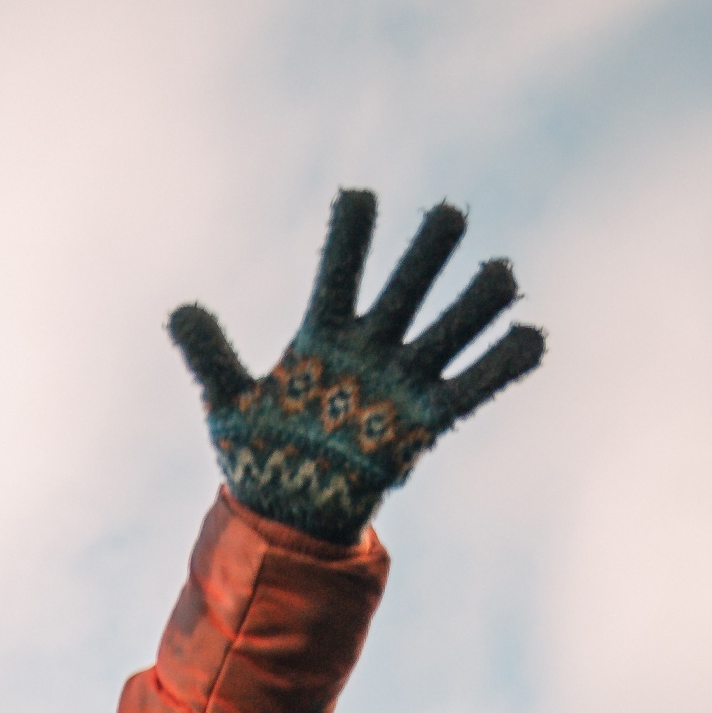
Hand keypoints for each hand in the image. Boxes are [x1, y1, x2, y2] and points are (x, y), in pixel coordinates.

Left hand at [169, 191, 544, 540]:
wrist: (287, 516)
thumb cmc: (261, 456)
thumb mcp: (228, 405)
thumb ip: (209, 356)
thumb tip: (179, 312)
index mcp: (323, 337)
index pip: (339, 273)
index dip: (349, 236)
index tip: (356, 196)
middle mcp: (370, 349)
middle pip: (405, 288)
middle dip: (427, 254)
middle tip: (450, 216)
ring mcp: (401, 381)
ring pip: (446, 330)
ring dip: (476, 302)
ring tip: (501, 271)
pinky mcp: (425, 421)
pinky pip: (471, 389)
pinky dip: (502, 366)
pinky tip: (533, 337)